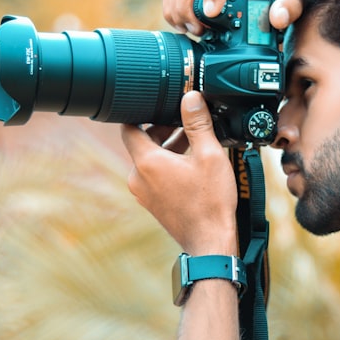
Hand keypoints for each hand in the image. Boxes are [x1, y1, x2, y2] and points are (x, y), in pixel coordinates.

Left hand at [121, 92, 237, 256]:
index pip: (129, 127)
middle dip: (162, 128)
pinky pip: (156, 176)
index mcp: (147, 162)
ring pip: (150, 160)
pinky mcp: (153, 203)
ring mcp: (144, 193)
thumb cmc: (210, 201)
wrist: (210, 241)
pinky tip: (193, 164)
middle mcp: (139, 177)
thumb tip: (191, 98)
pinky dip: (169, 165)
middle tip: (186, 121)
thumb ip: (197, 123)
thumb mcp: (209, 155)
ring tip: (195, 141)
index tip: (158, 104)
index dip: (142, 112)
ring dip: (168, 147)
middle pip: (142, 142)